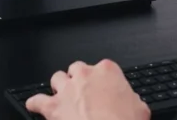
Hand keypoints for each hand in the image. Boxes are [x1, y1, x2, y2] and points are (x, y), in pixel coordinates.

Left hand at [26, 60, 149, 119]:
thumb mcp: (140, 108)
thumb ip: (132, 100)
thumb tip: (132, 103)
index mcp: (107, 71)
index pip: (102, 67)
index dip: (101, 80)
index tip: (103, 89)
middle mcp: (85, 75)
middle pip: (76, 69)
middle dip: (78, 79)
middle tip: (83, 92)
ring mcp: (67, 90)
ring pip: (57, 78)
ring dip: (59, 87)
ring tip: (62, 96)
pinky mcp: (53, 107)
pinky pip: (37, 101)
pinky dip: (35, 103)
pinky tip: (35, 105)